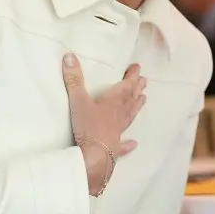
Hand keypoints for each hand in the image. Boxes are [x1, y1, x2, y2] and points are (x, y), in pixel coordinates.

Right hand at [62, 54, 145, 194]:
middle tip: (144, 81)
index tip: (138, 67)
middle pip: (131, 99)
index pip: (125, 85)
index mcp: (113, 102)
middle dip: (137, 88)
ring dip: (137, 106)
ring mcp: (119, 131)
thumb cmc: (88, 127)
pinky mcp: (115, 147)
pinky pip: (124, 144)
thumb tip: (70, 56)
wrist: (94, 156)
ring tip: (144, 99)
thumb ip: (74, 79)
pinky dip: (129, 143)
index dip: (132, 75)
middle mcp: (119, 115)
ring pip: (131, 116)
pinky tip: (134, 143)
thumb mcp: (78, 101)